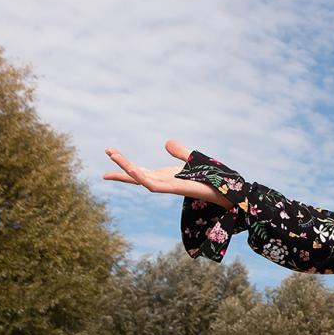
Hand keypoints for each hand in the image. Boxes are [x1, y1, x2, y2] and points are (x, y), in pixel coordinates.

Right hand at [103, 140, 227, 207]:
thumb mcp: (192, 159)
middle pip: (136, 175)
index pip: (139, 171)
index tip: (110, 154)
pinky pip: (153, 185)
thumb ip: (179, 152)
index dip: (125, 164)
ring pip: (141, 178)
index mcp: (164, 176)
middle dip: (121, 166)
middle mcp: (163, 182)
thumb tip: (167, 142)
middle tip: (108, 150)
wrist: (225, 191)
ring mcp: (167, 187)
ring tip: (113, 154)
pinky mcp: (174, 189)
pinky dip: (141, 178)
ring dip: (126, 168)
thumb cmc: (210, 179)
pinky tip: (132, 170)